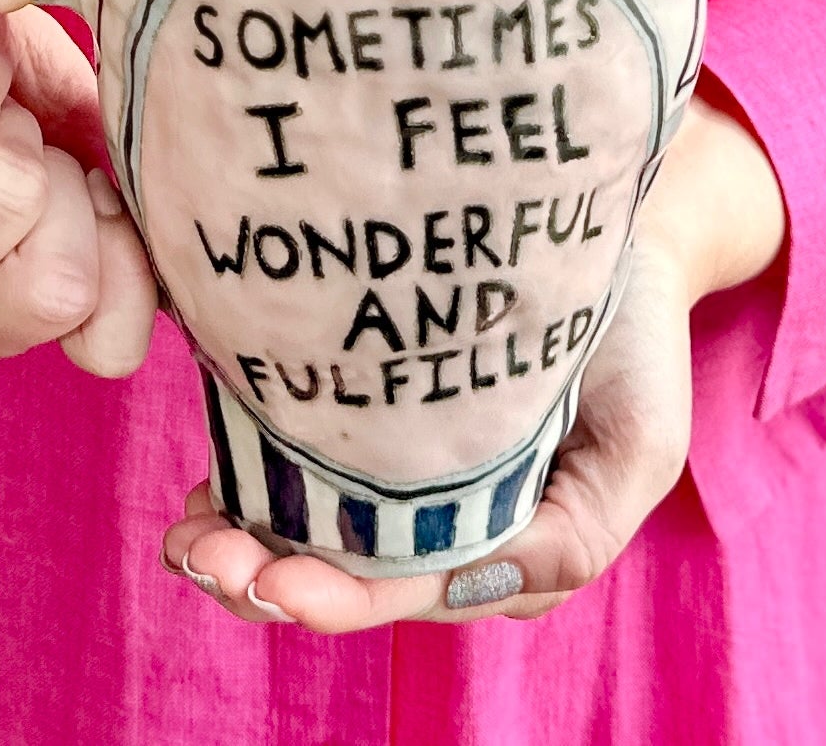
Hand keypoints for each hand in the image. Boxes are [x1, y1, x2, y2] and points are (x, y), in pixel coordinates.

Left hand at [163, 88, 783, 626]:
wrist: (616, 229)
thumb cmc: (634, 340)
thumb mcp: (640, 446)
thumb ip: (573, 540)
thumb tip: (465, 582)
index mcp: (504, 546)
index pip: (403, 589)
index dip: (332, 595)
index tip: (266, 580)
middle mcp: (443, 520)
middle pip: (341, 571)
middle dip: (261, 575)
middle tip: (196, 551)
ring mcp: (403, 467)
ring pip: (311, 527)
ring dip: (241, 538)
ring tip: (185, 530)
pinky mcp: (374, 405)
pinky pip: (302, 456)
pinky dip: (248, 474)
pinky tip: (203, 471)